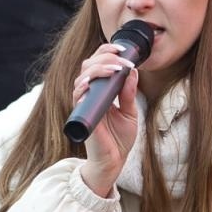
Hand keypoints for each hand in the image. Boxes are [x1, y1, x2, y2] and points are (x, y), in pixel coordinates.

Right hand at [72, 43, 138, 198]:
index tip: (123, 49)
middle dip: (105, 56)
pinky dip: (84, 85)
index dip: (107, 52)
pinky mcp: (82, 114)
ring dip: (99, 68)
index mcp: (100, 91)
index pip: (98, 63)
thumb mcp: (130, 112)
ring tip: (116, 68)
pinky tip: (95, 81)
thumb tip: (133, 71)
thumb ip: (129, 92)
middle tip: (122, 58)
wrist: (113, 162)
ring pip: (83, 76)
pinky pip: (77, 95)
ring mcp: (84, 103)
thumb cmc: (118, 138)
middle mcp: (89, 94)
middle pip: (88, 65)